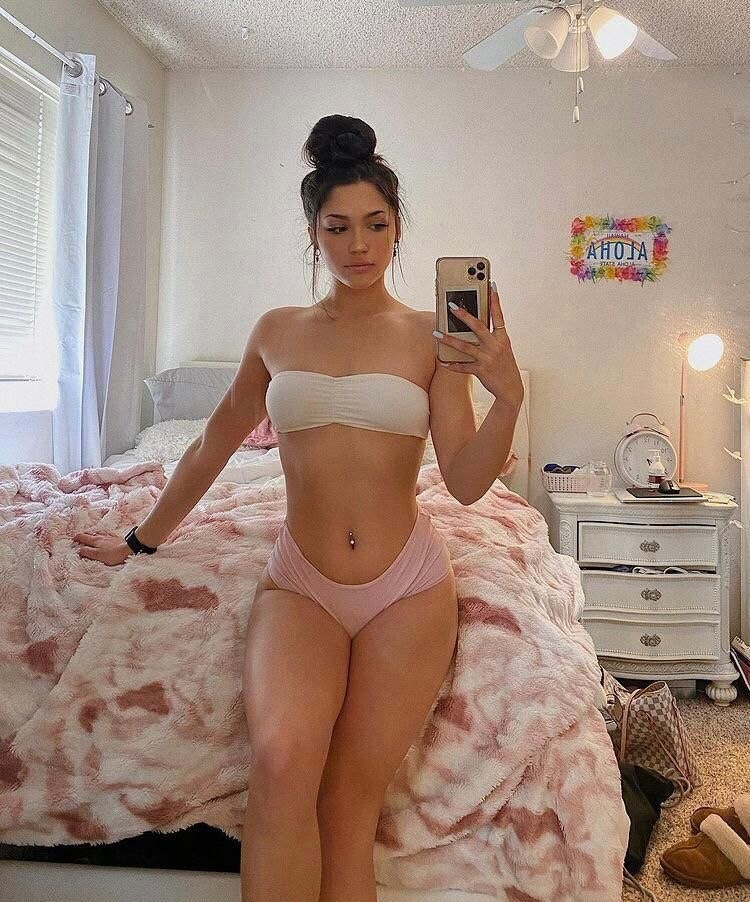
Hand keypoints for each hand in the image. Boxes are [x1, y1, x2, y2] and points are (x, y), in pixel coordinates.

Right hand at [74, 533, 132, 565]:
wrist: (129, 549)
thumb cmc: (113, 554)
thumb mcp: (97, 556)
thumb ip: (87, 552)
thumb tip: (79, 550)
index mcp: (94, 541)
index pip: (82, 538)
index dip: (76, 540)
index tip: (72, 541)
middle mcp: (100, 537)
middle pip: (88, 534)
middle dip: (81, 535)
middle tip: (77, 537)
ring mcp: (108, 536)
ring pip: (97, 532)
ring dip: (91, 533)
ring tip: (88, 534)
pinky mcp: (115, 537)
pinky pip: (106, 533)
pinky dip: (101, 532)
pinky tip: (102, 533)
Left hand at [434, 281, 523, 408]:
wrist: (511, 390)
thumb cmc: (505, 368)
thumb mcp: (503, 350)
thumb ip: (492, 338)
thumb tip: (475, 326)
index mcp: (503, 339)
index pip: (499, 316)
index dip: (495, 301)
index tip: (491, 285)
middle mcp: (496, 346)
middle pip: (478, 327)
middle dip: (464, 315)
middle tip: (451, 306)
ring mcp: (488, 358)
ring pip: (465, 346)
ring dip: (449, 339)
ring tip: (436, 333)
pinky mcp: (482, 371)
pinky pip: (463, 366)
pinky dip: (452, 364)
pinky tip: (442, 361)